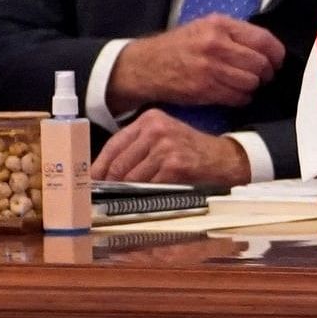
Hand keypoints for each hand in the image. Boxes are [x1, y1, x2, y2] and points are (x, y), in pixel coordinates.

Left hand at [93, 109, 254, 187]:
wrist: (225, 158)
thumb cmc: (191, 150)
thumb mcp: (164, 136)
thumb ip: (137, 146)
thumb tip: (104, 169)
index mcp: (150, 119)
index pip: (113, 144)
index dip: (99, 165)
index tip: (91, 179)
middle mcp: (156, 129)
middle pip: (119, 163)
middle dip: (108, 182)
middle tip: (100, 194)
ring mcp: (166, 147)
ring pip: (130, 177)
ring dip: (124, 191)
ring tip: (120, 198)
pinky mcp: (175, 166)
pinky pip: (148, 186)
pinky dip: (142, 195)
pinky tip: (142, 198)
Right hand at [108, 15, 286, 111]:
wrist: (144, 66)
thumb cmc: (178, 47)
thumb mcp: (204, 27)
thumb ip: (234, 33)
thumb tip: (267, 47)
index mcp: (219, 25)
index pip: (264, 40)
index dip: (276, 54)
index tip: (277, 60)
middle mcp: (216, 45)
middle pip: (260, 64)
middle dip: (266, 72)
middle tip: (262, 75)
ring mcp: (209, 68)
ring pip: (251, 82)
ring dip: (253, 86)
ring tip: (245, 84)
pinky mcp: (203, 89)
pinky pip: (237, 97)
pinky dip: (241, 98)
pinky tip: (234, 93)